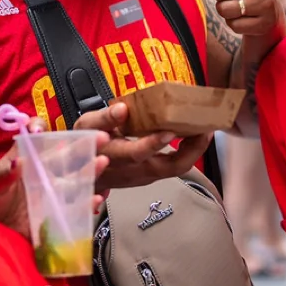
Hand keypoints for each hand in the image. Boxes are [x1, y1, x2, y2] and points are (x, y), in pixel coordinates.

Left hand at [0, 124, 110, 235]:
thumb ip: (1, 176)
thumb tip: (17, 161)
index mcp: (28, 163)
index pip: (37, 140)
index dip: (40, 129)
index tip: (38, 127)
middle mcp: (44, 176)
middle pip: (66, 158)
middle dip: (83, 146)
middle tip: (101, 137)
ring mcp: (52, 195)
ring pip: (76, 181)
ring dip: (90, 171)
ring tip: (102, 162)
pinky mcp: (56, 217)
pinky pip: (75, 210)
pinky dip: (87, 205)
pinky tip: (96, 198)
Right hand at [74, 102, 208, 190]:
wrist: (80, 170)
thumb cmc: (84, 144)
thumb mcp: (86, 127)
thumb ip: (104, 118)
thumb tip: (122, 108)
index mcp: (116, 158)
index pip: (138, 154)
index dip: (155, 144)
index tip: (171, 130)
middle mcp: (133, 172)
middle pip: (168, 168)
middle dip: (191, 150)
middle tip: (205, 130)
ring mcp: (143, 177)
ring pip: (174, 169)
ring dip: (193, 152)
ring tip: (204, 131)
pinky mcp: (148, 176)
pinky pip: (172, 167)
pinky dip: (186, 153)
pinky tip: (192, 139)